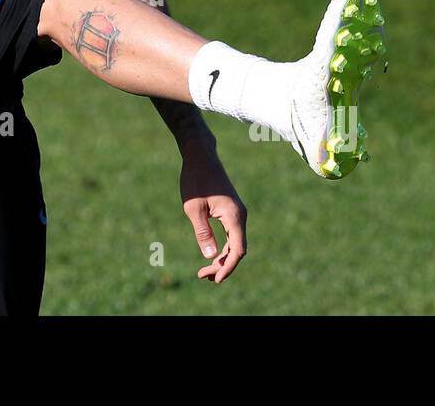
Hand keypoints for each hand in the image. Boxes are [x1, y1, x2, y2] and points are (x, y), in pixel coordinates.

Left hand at [179, 139, 247, 282]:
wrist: (200, 156)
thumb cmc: (195, 179)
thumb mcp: (194, 209)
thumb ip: (203, 233)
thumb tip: (211, 256)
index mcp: (234, 215)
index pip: (237, 250)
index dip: (228, 267)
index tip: (215, 279)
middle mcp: (240, 215)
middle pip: (237, 249)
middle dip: (223, 265)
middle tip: (203, 276)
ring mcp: (237, 212)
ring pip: (234, 242)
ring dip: (223, 257)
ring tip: (206, 271)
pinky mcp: (231, 210)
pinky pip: (231, 234)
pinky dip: (223, 246)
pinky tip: (212, 254)